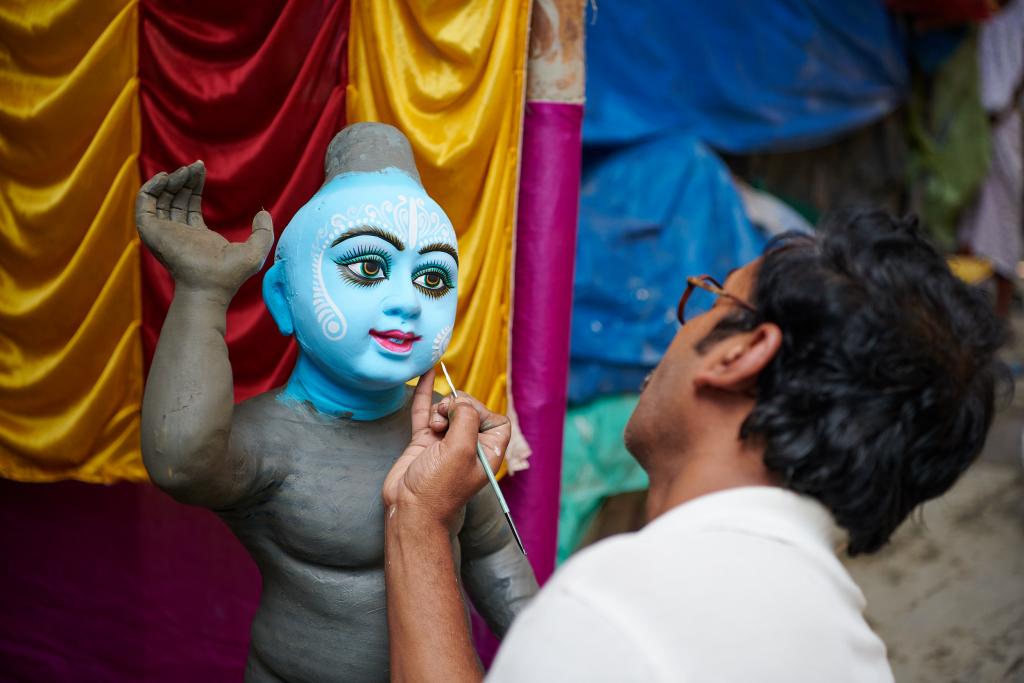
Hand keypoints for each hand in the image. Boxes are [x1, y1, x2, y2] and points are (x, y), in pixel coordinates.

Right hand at [136, 161, 272, 295]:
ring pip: (160, 199)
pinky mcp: (150, 231)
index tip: (200, 168)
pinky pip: (144, 203)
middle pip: (175, 198)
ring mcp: (163, 232)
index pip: (190, 205)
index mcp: (197, 236)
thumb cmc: (230, 275)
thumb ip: (263, 231)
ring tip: (185, 170)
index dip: (194, 185)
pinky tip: (166, 178)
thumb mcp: (255, 250)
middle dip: (184, 179)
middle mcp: (178, 233)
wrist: (209, 286)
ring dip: (170, 181)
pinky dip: (151, 188)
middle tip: (196, 166)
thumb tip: (263, 211)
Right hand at [382, 369, 510, 528]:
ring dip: (440, 409)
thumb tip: (460, 402)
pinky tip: (426, 373)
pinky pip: (426, 412)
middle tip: (445, 416)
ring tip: (434, 426)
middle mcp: (469, 446)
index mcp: (488, 453)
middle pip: (470, 410)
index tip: (466, 413)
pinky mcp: (424, 442)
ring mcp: (446, 443)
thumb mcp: (460, 450)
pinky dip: (425, 394)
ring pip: (448, 410)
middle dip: (457, 407)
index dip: (482, 411)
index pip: (496, 420)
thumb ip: (466, 419)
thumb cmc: (439, 488)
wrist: (409, 509)